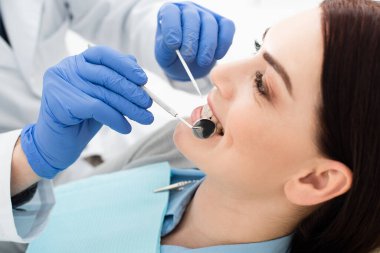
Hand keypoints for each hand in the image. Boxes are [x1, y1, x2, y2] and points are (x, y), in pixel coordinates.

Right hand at [21, 46, 152, 178]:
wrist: (57, 145)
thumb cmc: (81, 119)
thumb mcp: (101, 97)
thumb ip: (115, 82)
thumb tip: (138, 68)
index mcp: (76, 61)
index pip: (103, 54)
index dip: (125, 65)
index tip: (143, 79)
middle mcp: (66, 68)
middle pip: (107, 76)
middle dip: (132, 91)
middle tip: (149, 103)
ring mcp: (60, 84)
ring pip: (104, 94)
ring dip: (129, 108)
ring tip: (145, 118)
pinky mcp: (60, 102)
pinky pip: (97, 108)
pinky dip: (115, 118)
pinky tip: (126, 128)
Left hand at [155, 2, 234, 80]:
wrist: (187, 65)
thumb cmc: (173, 56)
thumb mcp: (164, 55)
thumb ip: (166, 48)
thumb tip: (174, 44)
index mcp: (170, 13)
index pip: (170, 12)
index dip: (172, 28)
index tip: (173, 45)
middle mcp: (188, 10)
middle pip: (192, 18)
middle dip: (191, 40)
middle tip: (188, 58)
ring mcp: (206, 15)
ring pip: (210, 24)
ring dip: (207, 45)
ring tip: (202, 62)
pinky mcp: (222, 23)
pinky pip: (227, 27)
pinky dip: (224, 42)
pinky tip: (217, 56)